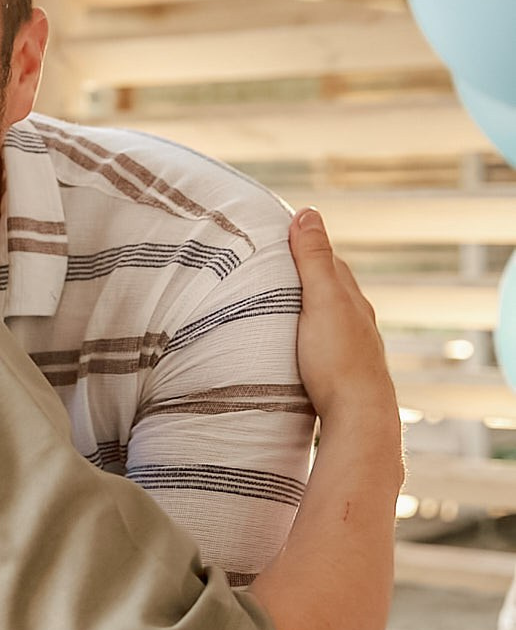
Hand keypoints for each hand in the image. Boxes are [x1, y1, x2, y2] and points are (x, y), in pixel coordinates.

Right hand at [289, 208, 396, 437]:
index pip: (329, 260)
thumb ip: (313, 260)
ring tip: (277, 304)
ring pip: (326, 318)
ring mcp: (349, 348)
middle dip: (305, 275)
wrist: (358, 417)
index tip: (279, 233)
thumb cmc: (338, 359)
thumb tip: (308, 212)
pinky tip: (294, 343)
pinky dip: (307, 333)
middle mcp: (354, 320)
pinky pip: (321, 343)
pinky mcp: (339, 373)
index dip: (306, 244)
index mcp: (350, 298)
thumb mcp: (322, 301)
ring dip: (305, 308)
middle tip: (272, 265)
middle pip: (329, 288)